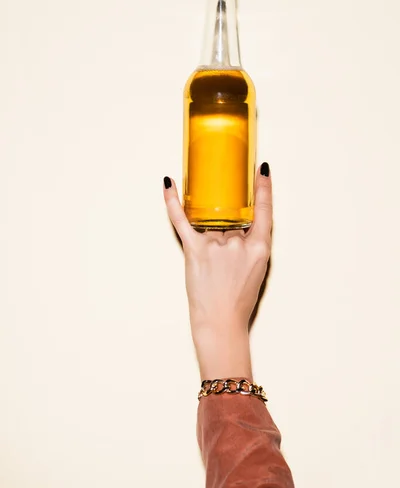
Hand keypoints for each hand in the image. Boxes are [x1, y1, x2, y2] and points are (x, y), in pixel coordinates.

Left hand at [163, 163, 271, 379]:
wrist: (221, 322)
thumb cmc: (240, 300)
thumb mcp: (258, 269)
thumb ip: (249, 244)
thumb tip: (235, 225)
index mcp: (259, 248)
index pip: (264, 211)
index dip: (263, 188)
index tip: (261, 169)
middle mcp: (238, 243)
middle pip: (233, 222)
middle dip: (230, 236)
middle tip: (226, 257)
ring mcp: (215, 246)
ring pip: (213, 225)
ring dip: (212, 238)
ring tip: (212, 265)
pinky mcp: (194, 250)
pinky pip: (181, 221)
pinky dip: (172, 202)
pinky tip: (169, 184)